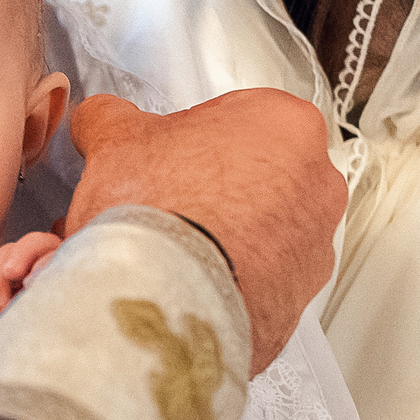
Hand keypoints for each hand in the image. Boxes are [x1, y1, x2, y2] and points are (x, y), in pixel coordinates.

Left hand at [0, 230, 62, 347]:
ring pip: (39, 242)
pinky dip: (48, 261)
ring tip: (13, 274)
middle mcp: (26, 281)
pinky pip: (64, 257)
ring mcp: (50, 281)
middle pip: (9, 248)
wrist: (24, 384)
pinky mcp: (72, 287)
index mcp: (1, 288)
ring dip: (21, 253)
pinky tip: (36, 281)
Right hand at [66, 91, 343, 375]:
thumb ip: (111, 117)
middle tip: (164, 201)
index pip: (235, 117)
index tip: (164, 157)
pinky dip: (228, 283)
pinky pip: (260, 283)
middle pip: (255, 174)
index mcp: (285, 123)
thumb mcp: (116, 139)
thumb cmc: (160, 210)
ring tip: (169, 249)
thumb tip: (102, 119)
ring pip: (261, 232)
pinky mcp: (299, 302)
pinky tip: (185, 282)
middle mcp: (317, 183)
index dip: (188, 138)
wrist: (167, 298)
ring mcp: (315, 247)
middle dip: (211, 187)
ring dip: (222, 236)